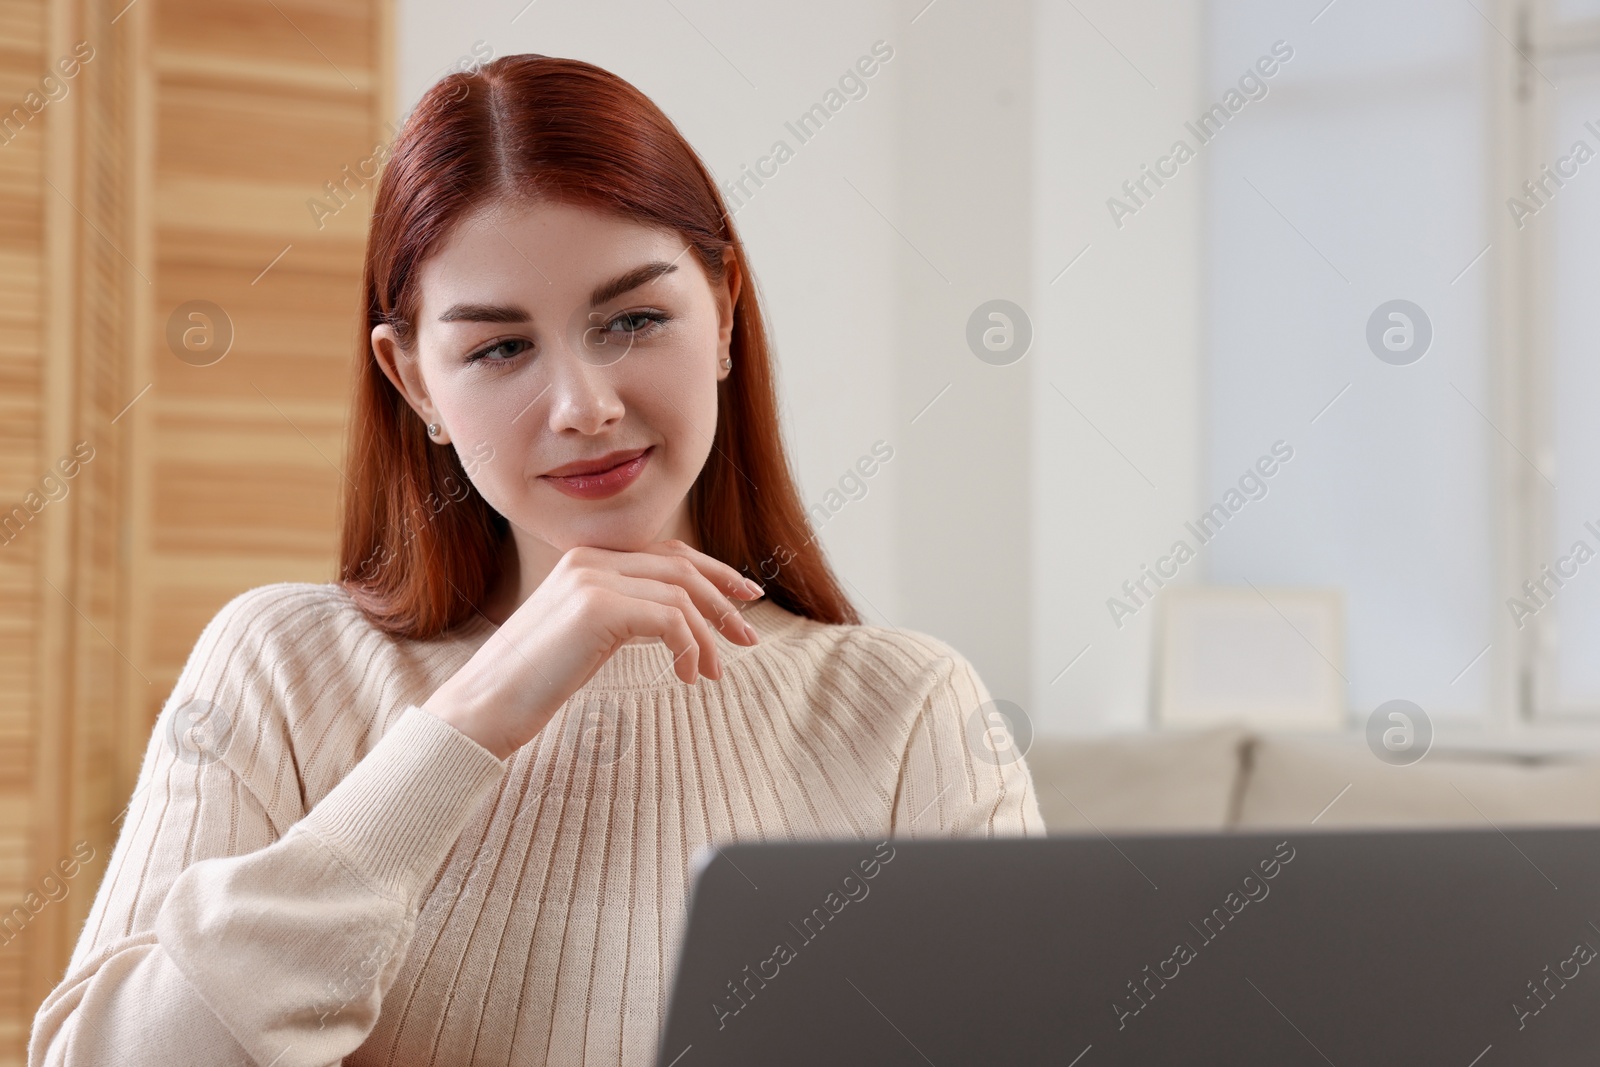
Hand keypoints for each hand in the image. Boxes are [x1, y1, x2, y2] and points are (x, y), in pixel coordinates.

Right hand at [422, 539, 764, 759]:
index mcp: (588, 560)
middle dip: (724, 599)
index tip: (744, 597)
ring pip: (681, 595)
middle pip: (682, 567)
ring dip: (708, 635)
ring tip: (714, 671)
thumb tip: (675, 620)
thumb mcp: (584, 635)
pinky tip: (686, 677)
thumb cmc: (533, 681)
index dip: (713, 572)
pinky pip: (670, 620)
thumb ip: (622, 613)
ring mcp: (593, 580)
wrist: (485, 705)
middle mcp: (591, 560)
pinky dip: (689, 648)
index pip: (667, 554)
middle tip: (749, 635)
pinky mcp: (598, 609)